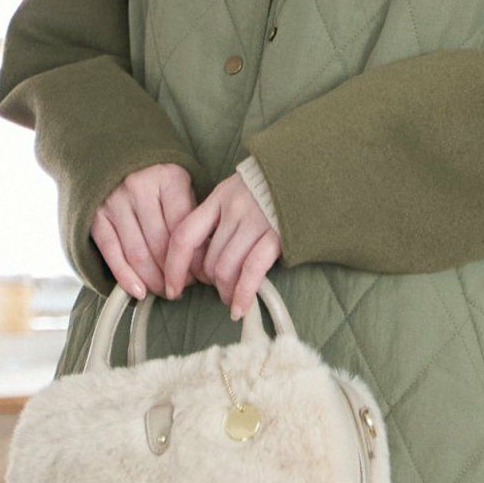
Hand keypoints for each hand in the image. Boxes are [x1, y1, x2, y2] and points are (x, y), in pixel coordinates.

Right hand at [92, 162, 200, 298]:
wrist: (110, 150)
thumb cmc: (154, 174)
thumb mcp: (179, 181)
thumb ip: (190, 213)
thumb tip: (206, 255)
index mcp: (168, 178)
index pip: (184, 230)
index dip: (193, 260)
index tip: (200, 276)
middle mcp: (140, 188)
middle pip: (161, 245)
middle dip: (174, 274)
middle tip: (183, 288)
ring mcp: (115, 202)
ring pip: (138, 253)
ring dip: (153, 279)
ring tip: (164, 291)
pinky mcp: (96, 216)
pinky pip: (112, 252)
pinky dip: (125, 276)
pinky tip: (139, 291)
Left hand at [163, 173, 281, 319]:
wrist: (312, 173)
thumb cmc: (272, 188)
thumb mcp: (237, 191)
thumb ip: (219, 216)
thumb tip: (201, 255)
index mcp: (218, 198)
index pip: (184, 237)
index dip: (174, 267)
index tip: (172, 288)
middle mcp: (233, 210)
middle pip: (208, 259)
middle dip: (209, 282)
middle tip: (218, 288)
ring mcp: (255, 222)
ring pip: (225, 269)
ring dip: (225, 291)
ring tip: (230, 300)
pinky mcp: (277, 236)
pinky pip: (251, 272)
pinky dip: (242, 295)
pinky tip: (239, 309)